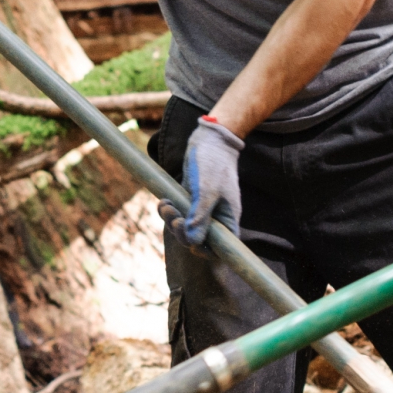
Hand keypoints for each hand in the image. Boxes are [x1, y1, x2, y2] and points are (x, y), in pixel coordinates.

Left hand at [157, 117, 243, 247]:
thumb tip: (192, 242)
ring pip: (186, 226)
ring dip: (172, 220)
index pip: (222, 248)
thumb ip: (200, 217)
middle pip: (199, 239)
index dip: (206, 252)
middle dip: (182, 232)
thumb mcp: (207, 191)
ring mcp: (204, 209)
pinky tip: (163, 202)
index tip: (191, 245)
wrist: (209, 141)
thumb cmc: (213, 164)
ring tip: (165, 205)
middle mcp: (217, 217)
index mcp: (229, 219)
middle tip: (174, 218)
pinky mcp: (192, 201)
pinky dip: (170, 210)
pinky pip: (180, 213)